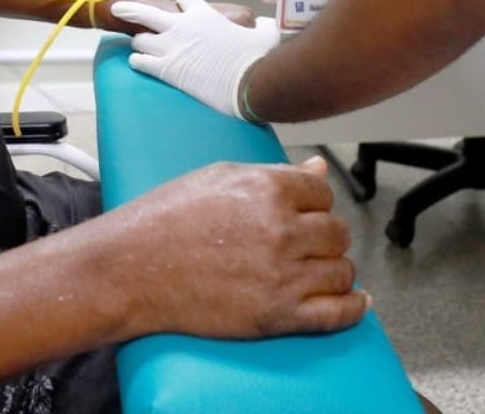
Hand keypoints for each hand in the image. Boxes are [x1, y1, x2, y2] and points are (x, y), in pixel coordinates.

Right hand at [98, 157, 366, 339]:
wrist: (130, 269)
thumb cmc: (166, 219)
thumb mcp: (219, 178)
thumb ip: (275, 175)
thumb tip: (317, 170)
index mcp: (267, 189)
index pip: (323, 192)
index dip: (314, 203)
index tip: (303, 214)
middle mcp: (281, 230)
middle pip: (337, 231)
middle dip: (324, 236)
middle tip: (304, 244)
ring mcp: (282, 275)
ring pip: (341, 270)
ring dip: (333, 269)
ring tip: (317, 271)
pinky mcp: (277, 315)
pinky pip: (337, 313)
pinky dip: (353, 307)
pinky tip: (355, 301)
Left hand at [110, 0, 279, 118]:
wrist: (248, 82)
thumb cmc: (258, 57)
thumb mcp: (265, 36)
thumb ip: (264, 26)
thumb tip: (268, 23)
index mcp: (204, 15)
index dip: (182, 1)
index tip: (181, 3)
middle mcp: (182, 27)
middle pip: (145, 12)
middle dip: (130, 10)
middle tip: (118, 9)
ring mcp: (171, 48)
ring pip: (139, 39)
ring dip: (139, 43)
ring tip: (139, 48)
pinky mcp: (166, 70)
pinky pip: (140, 62)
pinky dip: (137, 62)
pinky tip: (138, 64)